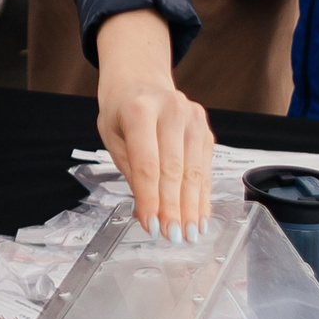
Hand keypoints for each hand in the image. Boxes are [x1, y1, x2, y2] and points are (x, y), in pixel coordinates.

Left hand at [94, 8, 213, 240]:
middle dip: (173, 207)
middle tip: (172, 236)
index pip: (147, 163)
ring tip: (188, 234)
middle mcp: (171, 109)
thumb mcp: (113, 137)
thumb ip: (131, 172)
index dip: (150, 198)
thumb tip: (147, 213)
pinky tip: (199, 216)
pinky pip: (205, 168)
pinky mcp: (205, 128)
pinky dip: (202, 195)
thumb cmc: (122, 112)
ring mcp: (192, 117)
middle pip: (173, 169)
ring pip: (194, 170)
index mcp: (139, 109)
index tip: (151, 225)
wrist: (140, 82)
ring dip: (191, 207)